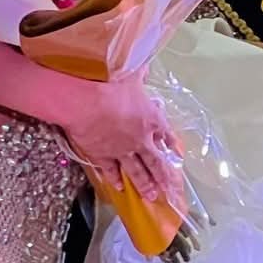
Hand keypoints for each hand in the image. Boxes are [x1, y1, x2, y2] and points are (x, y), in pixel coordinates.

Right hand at [59, 76, 183, 207]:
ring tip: (152, 197)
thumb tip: (145, 66)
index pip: (166, 134)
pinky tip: (120, 187)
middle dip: (165, 177)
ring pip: (137, 172)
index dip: (172, 144)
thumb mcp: (131, 73)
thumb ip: (140, 72)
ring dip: (145, 185)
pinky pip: (110, 171)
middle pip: (156, 162)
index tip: (178, 154)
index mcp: (151, 119)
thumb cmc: (110, 84)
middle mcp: (140, 140)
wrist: (84, 101)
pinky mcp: (102, 156)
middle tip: (172, 191)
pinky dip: (115, 180)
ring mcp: (121, 151)